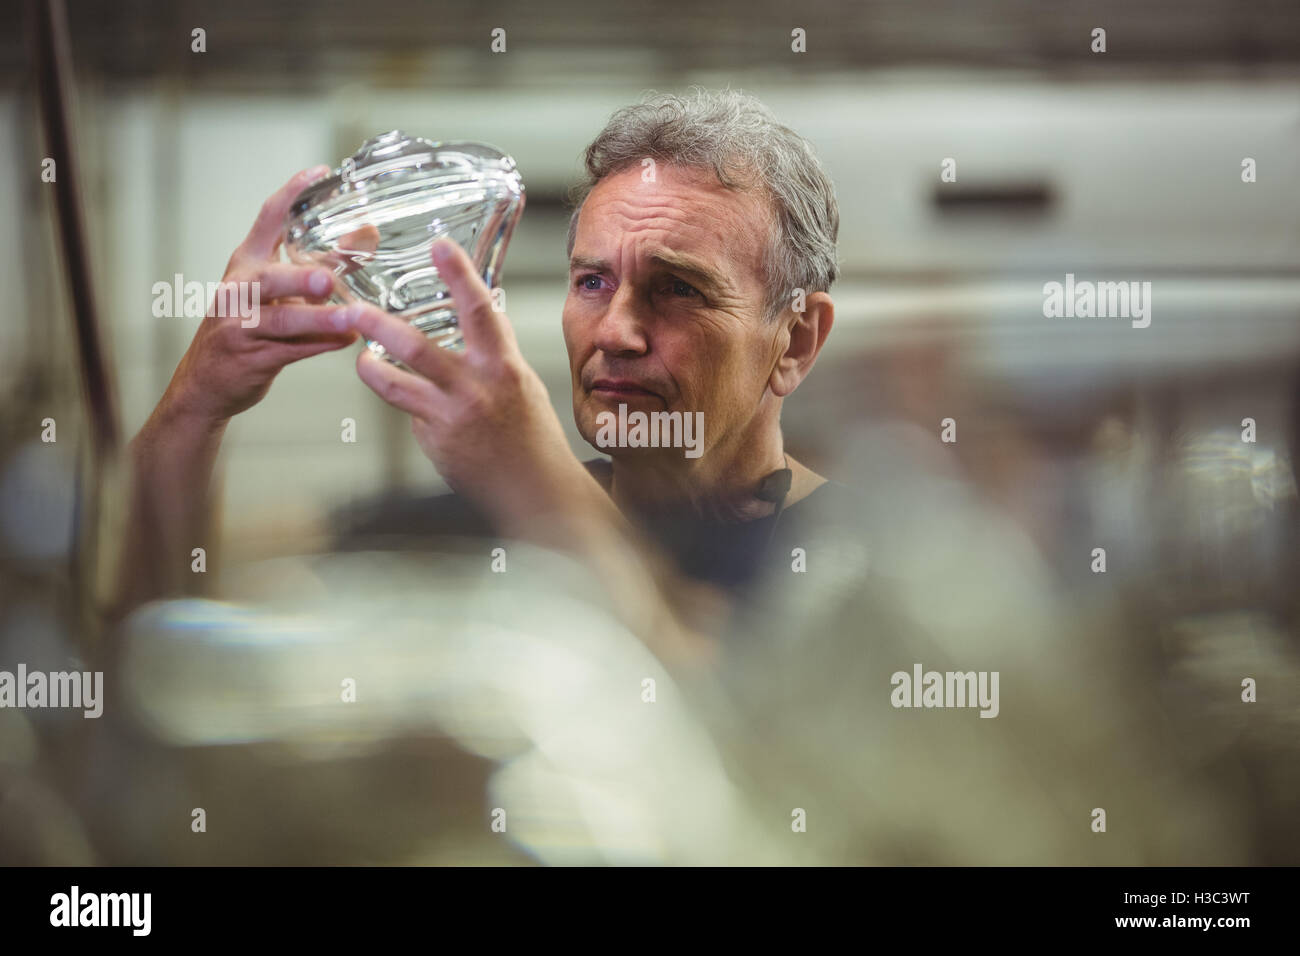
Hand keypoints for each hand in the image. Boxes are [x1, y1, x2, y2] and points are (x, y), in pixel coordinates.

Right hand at [162, 165, 359, 425]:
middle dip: (298, 278)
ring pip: (280, 320)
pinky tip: (345, 341)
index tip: (320, 172)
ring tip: (351, 319)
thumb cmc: (249, 327)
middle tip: (327, 279)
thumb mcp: (280, 290)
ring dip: (317, 320)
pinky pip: (288, 351)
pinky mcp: (250, 359)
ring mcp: (240, 326)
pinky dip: (319, 346)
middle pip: (267, 278)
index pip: (267, 219)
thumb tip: (367, 237)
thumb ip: (324, 266)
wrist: (207, 382)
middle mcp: (239, 290)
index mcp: (246, 263)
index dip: (291, 194)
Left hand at [344, 238, 588, 529]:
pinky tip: (417, 407)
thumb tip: (481, 314)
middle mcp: (475, 389)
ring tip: (360, 356)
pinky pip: (408, 413)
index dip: (459, 275)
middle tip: (352, 308)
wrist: (534, 490)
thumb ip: (496, 350)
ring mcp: (450, 417)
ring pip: (393, 383)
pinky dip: (407, 404)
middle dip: (378, 323)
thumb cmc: (532, 436)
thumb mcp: (523, 383)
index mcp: (502, 367)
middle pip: (416, 346)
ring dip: (368, 366)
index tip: (440, 246)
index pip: (480, 310)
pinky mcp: (434, 442)